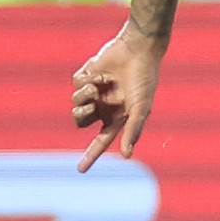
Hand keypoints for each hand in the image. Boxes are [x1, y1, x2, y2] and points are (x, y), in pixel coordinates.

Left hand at [70, 26, 164, 171]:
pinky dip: (86, 80)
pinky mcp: (87, 75)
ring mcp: (95, 91)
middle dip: (80, 116)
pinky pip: (76, 83)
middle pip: (80, 121)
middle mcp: (104, 106)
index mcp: (118, 117)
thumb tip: (127, 156)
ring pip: (75, 102)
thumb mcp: (141, 108)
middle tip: (89, 107)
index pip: (101, 140)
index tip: (80, 170)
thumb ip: (133, 131)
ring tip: (97, 86)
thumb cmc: (144, 79)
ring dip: (83, 96)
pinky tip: (99, 73)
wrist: (139, 49)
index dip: (91, 155)